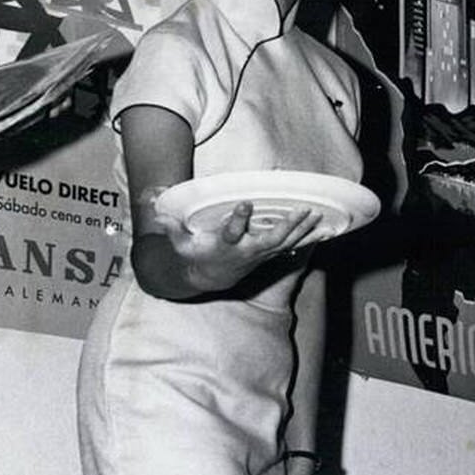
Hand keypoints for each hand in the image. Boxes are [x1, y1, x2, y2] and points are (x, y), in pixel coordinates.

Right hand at [154, 200, 324, 293]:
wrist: (204, 278)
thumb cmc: (191, 252)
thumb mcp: (177, 238)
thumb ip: (168, 220)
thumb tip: (151, 196)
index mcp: (223, 246)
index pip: (231, 233)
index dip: (238, 220)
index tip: (246, 204)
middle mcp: (244, 253)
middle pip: (268, 240)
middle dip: (285, 226)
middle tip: (301, 210)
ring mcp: (259, 256)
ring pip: (284, 243)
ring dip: (301, 230)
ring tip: (317, 214)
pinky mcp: (267, 256)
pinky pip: (290, 246)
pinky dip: (306, 238)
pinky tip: (323, 228)